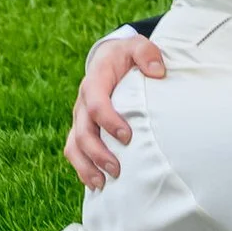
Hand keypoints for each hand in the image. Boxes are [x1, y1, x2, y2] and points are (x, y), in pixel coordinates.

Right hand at [65, 35, 166, 189]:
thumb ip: (147, 53)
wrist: (110, 59)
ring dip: (86, 166)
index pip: (96, 103)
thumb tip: (157, 71)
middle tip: (117, 168)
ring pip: (74, 146)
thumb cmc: (127, 56)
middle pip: (83, 131)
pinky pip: (75, 152)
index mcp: (95, 81)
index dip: (108, 121)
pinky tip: (97, 185)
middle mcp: (83, 102)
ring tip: (101, 184)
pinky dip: (83, 169)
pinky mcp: (81, 130)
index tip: (127, 137)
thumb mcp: (137, 45)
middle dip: (98, 152)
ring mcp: (80, 118)